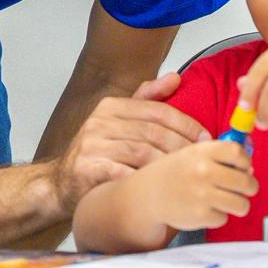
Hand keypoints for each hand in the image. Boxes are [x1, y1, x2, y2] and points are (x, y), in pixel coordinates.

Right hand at [49, 72, 209, 212]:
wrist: (61, 182)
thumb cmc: (97, 152)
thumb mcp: (118, 120)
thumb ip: (147, 99)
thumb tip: (175, 78)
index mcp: (111, 106)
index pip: (157, 110)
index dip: (185, 123)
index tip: (205, 138)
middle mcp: (100, 121)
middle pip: (153, 132)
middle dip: (182, 146)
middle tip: (203, 160)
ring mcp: (92, 144)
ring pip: (142, 152)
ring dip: (168, 164)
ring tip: (187, 175)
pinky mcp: (87, 168)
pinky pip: (124, 173)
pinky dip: (145, 181)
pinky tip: (161, 189)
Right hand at [133, 139, 257, 231]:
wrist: (149, 194)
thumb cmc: (176, 173)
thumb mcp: (193, 155)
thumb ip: (220, 158)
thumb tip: (249, 170)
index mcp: (202, 152)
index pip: (238, 152)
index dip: (245, 161)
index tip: (243, 167)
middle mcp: (203, 171)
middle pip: (246, 182)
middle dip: (249, 188)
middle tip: (243, 189)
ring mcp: (202, 194)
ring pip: (241, 204)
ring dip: (237, 205)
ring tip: (226, 201)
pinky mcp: (200, 215)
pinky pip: (224, 218)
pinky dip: (218, 216)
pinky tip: (205, 209)